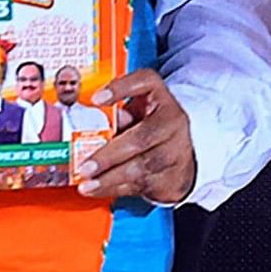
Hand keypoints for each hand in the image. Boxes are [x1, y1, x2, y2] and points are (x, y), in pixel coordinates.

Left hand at [71, 70, 194, 204]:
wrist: (185, 158)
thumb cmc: (153, 132)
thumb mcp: (138, 115)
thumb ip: (116, 116)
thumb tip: (88, 122)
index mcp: (162, 100)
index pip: (146, 82)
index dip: (122, 88)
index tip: (97, 98)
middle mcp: (173, 123)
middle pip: (142, 137)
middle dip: (110, 154)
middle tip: (85, 165)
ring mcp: (175, 153)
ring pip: (142, 166)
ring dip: (109, 178)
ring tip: (86, 183)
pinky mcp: (171, 178)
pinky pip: (140, 185)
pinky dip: (114, 189)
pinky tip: (96, 189)